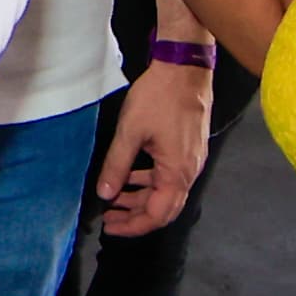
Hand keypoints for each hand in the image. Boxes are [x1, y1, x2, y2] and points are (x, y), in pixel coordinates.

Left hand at [97, 61, 210, 235]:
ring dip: (140, 198)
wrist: (184, 68)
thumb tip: (105, 194)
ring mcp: (190, 160)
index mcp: (177, 172)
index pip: (157, 215)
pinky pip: (168, 175)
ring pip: (165, 191)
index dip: (133, 226)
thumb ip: (117, 166)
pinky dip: (148, 181)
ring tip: (113, 198)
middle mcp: (189, 171)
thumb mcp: (130, 132)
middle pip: (164, 208)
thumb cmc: (159, 97)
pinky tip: (130, 177)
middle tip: (110, 218)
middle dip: (135, 216)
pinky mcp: (188, 148)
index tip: (112, 227)